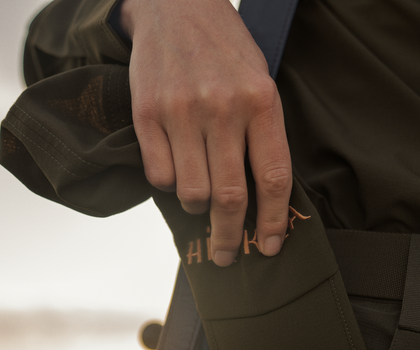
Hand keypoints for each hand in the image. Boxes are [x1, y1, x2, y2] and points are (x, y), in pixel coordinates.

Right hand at [118, 0, 291, 266]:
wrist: (176, 6)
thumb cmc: (226, 51)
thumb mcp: (260, 84)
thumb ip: (262, 137)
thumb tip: (261, 203)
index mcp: (261, 102)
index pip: (273, 179)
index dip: (272, 221)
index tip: (269, 247)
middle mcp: (222, 109)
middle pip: (229, 197)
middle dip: (229, 237)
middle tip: (225, 254)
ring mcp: (181, 111)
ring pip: (192, 193)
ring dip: (198, 208)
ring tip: (201, 197)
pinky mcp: (146, 114)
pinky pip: (158, 176)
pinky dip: (168, 184)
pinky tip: (177, 169)